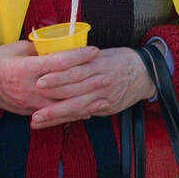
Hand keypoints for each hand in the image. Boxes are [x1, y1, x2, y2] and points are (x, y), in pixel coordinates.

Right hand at [0, 41, 101, 116]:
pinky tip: (90, 111)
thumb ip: (39, 47)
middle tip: (108, 74)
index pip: (58, 62)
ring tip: (106, 96)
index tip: (95, 51)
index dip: (78, 56)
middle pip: (65, 86)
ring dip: (86, 101)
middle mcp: (30, 87)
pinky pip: (55, 114)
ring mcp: (31, 103)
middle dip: (88, 81)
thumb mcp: (16, 48)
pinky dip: (74, 114)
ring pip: (63, 104)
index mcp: (27, 68)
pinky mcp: (31, 112)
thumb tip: (61, 42)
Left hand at [29, 46, 156, 127]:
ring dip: (56, 114)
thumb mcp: (103, 53)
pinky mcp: (107, 106)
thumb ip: (82, 59)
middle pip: (74, 90)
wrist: (146, 73)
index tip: (39, 78)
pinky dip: (69, 119)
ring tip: (37, 119)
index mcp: (99, 63)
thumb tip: (55, 58)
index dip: (57, 75)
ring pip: (78, 106)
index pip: (76, 69)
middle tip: (32, 104)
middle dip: (52, 99)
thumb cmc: (121, 60)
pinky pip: (85, 114)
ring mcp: (104, 96)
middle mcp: (101, 80)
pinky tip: (54, 123)